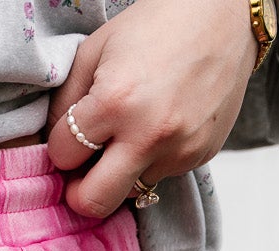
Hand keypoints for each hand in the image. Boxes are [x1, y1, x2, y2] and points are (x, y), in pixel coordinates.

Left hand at [47, 0, 257, 217]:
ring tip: (129, 133)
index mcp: (116, 102)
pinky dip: (152, 159)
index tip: (68, 134)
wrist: (226, 13)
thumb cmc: (158, 22)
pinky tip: (160, 124)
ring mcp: (179, 150)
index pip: (63, 155)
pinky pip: (161, 175)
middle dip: (79, 192)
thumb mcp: (97, 48)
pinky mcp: (200, 155)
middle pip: (94, 203)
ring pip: (129, 191)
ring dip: (120, 172)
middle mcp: (149, 135)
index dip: (60, 146)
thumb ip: (67, 99)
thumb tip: (52, 143)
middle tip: (80, 173)